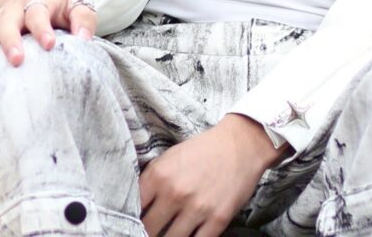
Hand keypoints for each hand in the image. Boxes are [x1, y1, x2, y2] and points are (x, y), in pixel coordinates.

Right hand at [0, 0, 95, 95]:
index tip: (49, 44)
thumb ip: (84, 18)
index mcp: (36, 2)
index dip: (42, 28)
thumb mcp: (73, 4)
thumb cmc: (55, 6)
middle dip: (11, 40)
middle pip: (8, 23)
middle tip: (16, 59)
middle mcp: (12, 11)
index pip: (38, 13)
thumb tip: (84, 40)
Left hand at [140, 114, 289, 236]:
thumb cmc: (204, 149)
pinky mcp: (217, 220)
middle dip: (148, 232)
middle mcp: (175, 193)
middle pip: (149, 230)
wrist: (241, 144)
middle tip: (151, 230)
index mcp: (160, 174)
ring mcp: (197, 209)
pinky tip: (188, 235)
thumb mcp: (171, 156)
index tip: (132, 223)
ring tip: (169, 232)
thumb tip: (136, 205)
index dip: (129, 219)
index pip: (133, 209)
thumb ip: (152, 180)